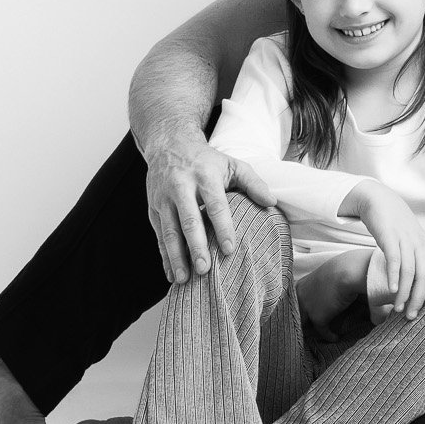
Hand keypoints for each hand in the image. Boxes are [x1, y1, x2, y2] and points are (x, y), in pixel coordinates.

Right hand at [143, 138, 274, 283]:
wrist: (169, 144)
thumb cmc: (207, 160)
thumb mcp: (232, 164)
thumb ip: (253, 182)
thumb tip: (271, 202)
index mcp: (205, 176)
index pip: (215, 205)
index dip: (222, 228)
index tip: (229, 249)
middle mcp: (181, 187)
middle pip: (189, 220)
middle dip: (196, 246)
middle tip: (205, 269)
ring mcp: (163, 199)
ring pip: (169, 231)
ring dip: (176, 257)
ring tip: (185, 279)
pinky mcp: (153, 208)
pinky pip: (158, 235)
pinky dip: (164, 256)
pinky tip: (172, 274)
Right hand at [349, 183, 424, 319]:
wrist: (378, 199)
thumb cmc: (395, 224)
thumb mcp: (410, 238)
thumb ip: (414, 256)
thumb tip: (416, 279)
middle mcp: (417, 243)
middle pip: (424, 274)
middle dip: (419, 297)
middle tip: (413, 316)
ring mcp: (404, 240)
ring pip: (409, 270)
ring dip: (404, 292)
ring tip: (399, 309)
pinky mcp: (388, 237)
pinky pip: (394, 259)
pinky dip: (394, 276)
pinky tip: (391, 290)